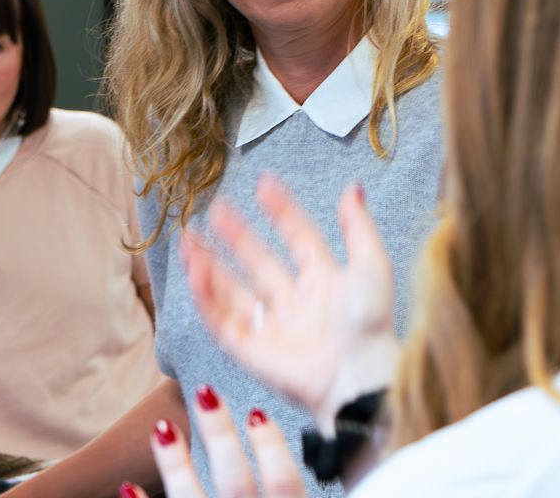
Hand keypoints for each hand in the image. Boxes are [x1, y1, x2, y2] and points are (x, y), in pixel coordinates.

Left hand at [123, 386, 304, 497]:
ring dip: (176, 465)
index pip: (285, 485)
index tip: (257, 412)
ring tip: (161, 429)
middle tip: (206, 393)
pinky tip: (127, 486)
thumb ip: (307, 490)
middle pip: (236, 484)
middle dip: (219, 437)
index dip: (273, 450)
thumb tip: (329, 448)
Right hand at [183, 173, 399, 431]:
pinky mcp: (251, 351)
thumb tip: (354, 188)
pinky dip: (205, 297)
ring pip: (232, 291)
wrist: (356, 376)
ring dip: (210, 265)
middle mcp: (295, 302)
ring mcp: (272, 327)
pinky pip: (221, 321)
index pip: (298, 237)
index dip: (281, 211)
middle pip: (258, 262)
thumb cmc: (369, 325)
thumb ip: (358, 227)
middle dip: (236, 236)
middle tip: (215, 208)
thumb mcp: (370, 266)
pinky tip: (195, 271)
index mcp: (325, 280)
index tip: (264, 183)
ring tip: (188, 238)